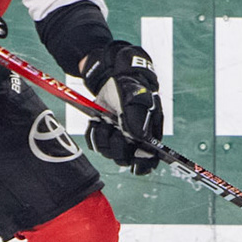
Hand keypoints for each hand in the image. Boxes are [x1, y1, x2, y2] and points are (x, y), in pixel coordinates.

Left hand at [77, 42, 161, 174]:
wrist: (113, 77)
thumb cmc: (131, 88)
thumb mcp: (137, 99)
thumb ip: (138, 119)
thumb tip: (139, 139)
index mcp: (148, 135)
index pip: (149, 160)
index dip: (143, 165)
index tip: (135, 164)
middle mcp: (132, 140)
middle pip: (124, 159)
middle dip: (118, 146)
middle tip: (116, 130)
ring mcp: (116, 137)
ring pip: (108, 153)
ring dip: (104, 137)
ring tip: (105, 121)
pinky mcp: (102, 133)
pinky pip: (94, 143)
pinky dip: (93, 133)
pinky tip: (97, 121)